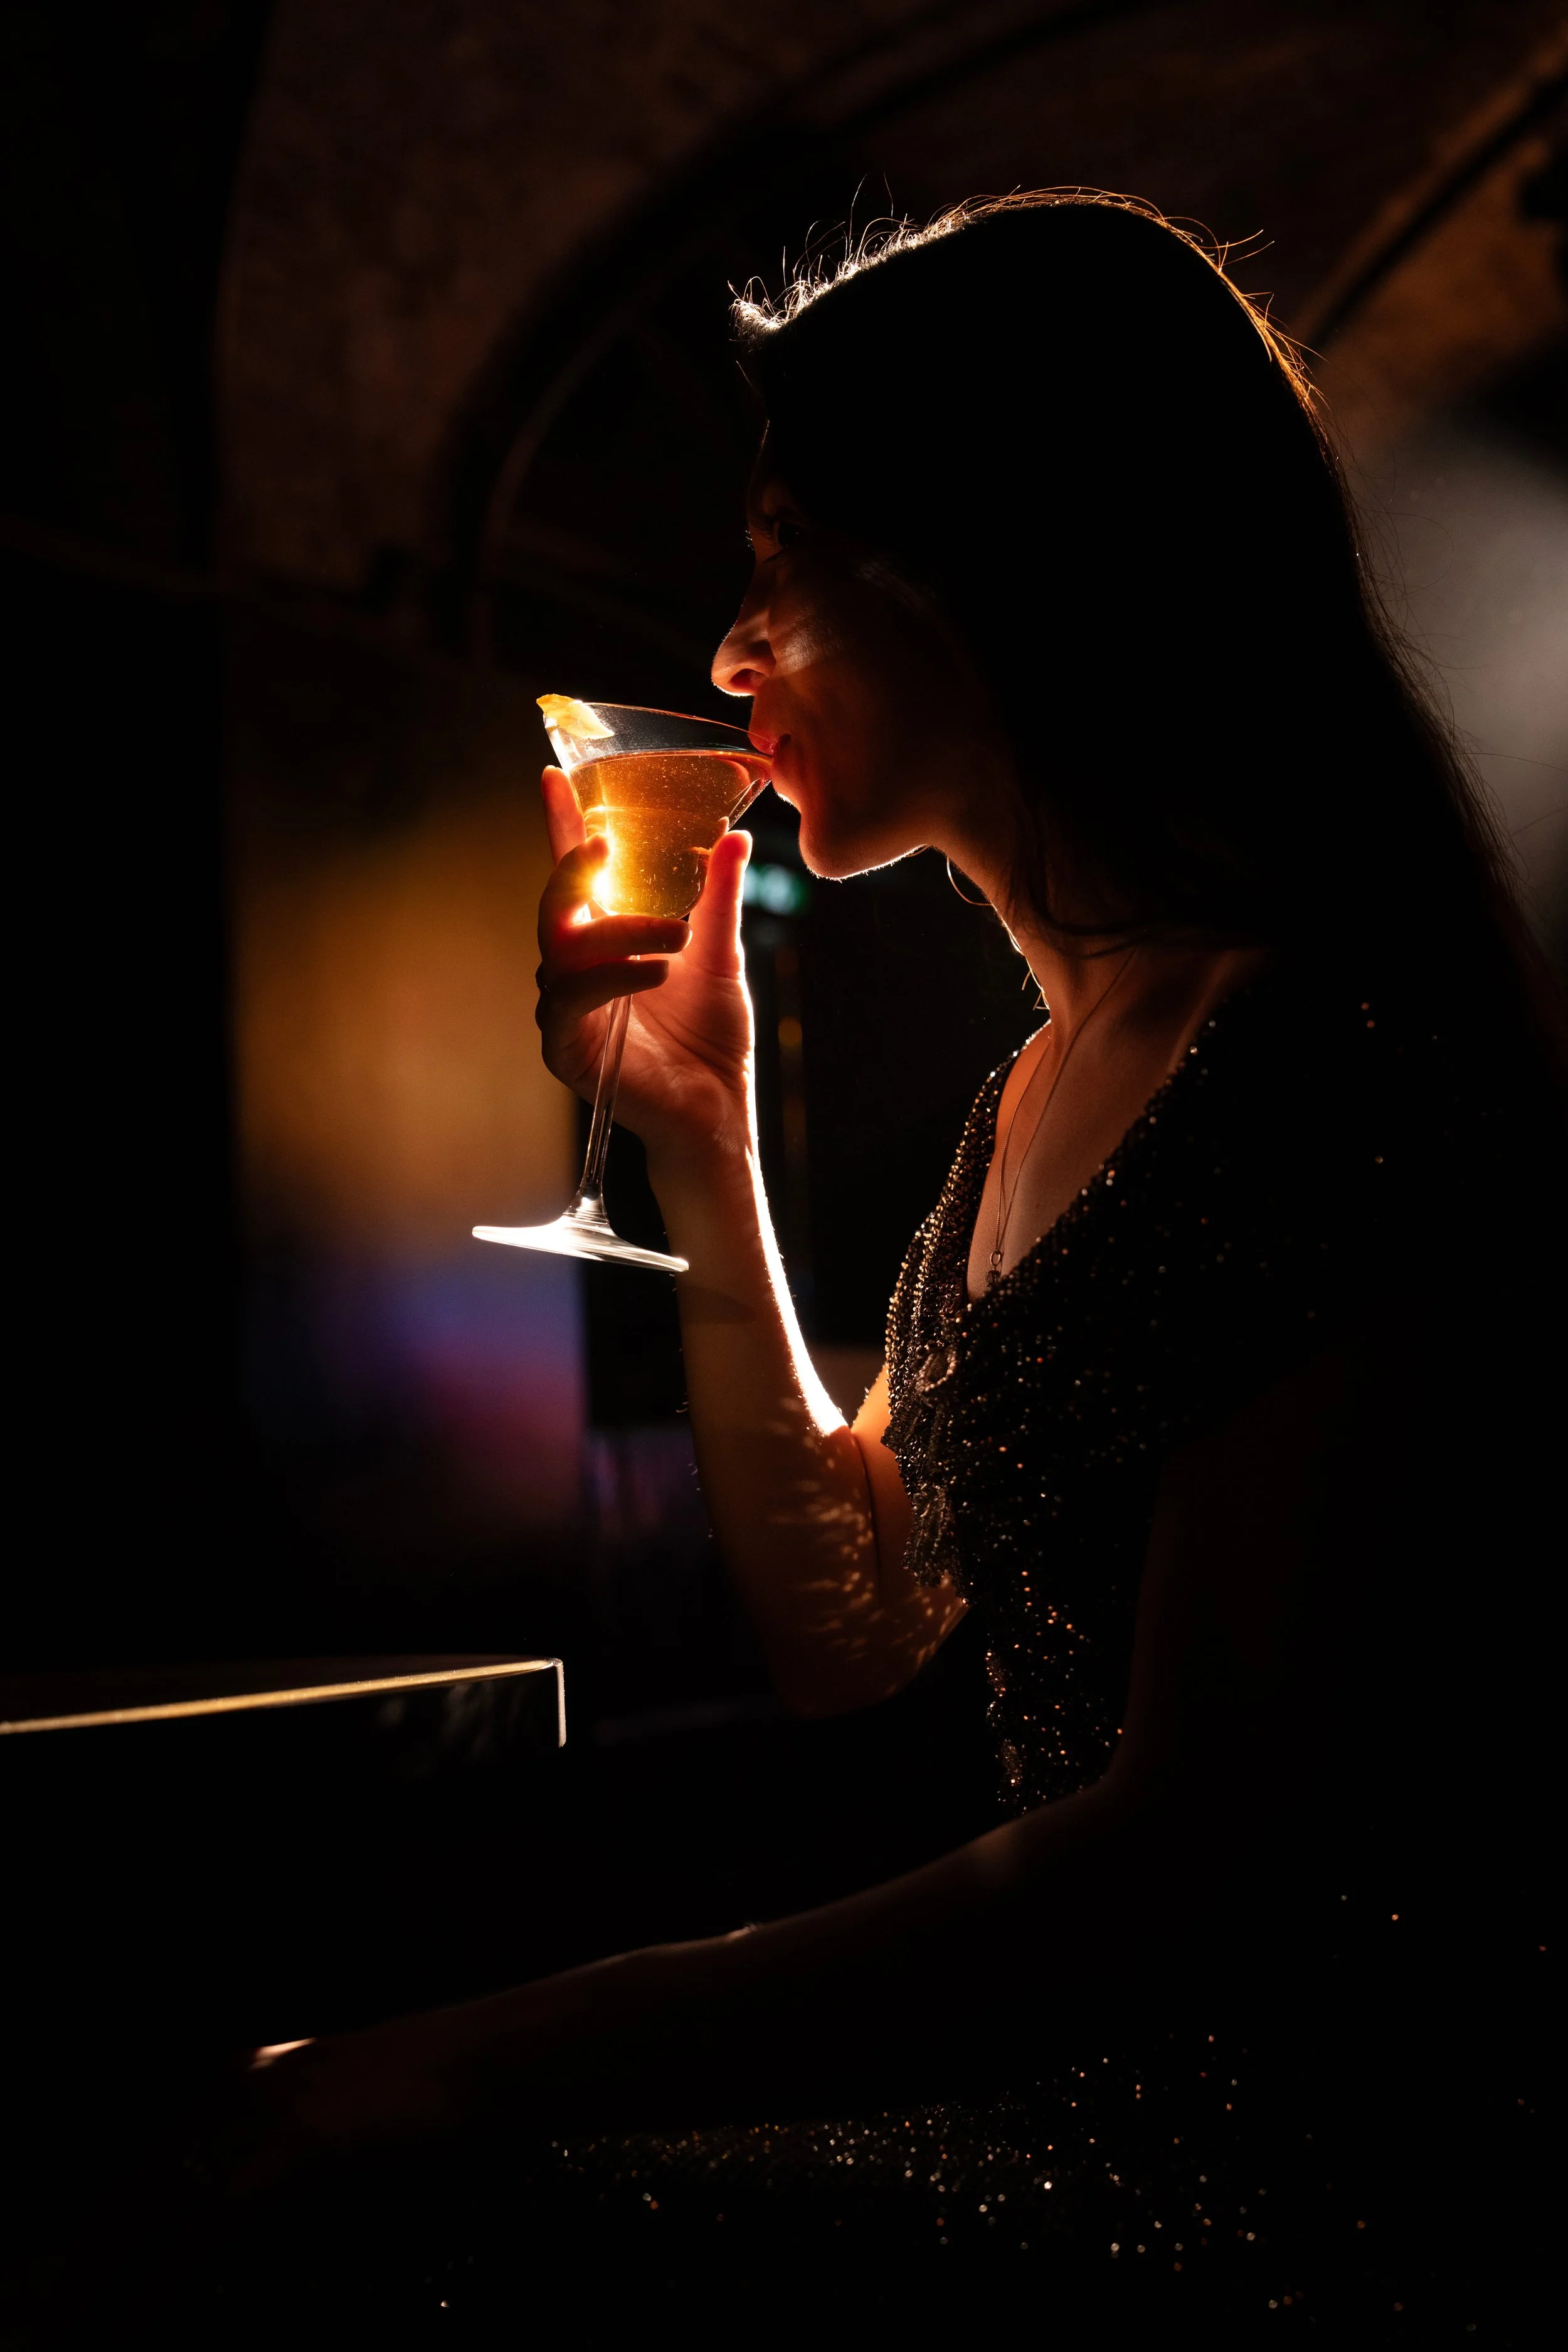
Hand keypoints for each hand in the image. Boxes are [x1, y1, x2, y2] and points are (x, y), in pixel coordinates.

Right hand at [535, 766, 754, 1170]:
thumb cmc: (710, 1037)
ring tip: (676, 935)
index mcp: (603, 941)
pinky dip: (610, 979)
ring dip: (618, 931)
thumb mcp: (718, 954)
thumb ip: (717, 896)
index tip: (555, 777)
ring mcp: (565, 1010)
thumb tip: (734, 835)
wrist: (717, 1107)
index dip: (561, 827)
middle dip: (575, 868)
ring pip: (561, 951)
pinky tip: (654, 972)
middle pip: (554, 905)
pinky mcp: (567, 1050)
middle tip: (607, 841)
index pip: (575, 876)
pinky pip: (568, 1002)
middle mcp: (575, 971)